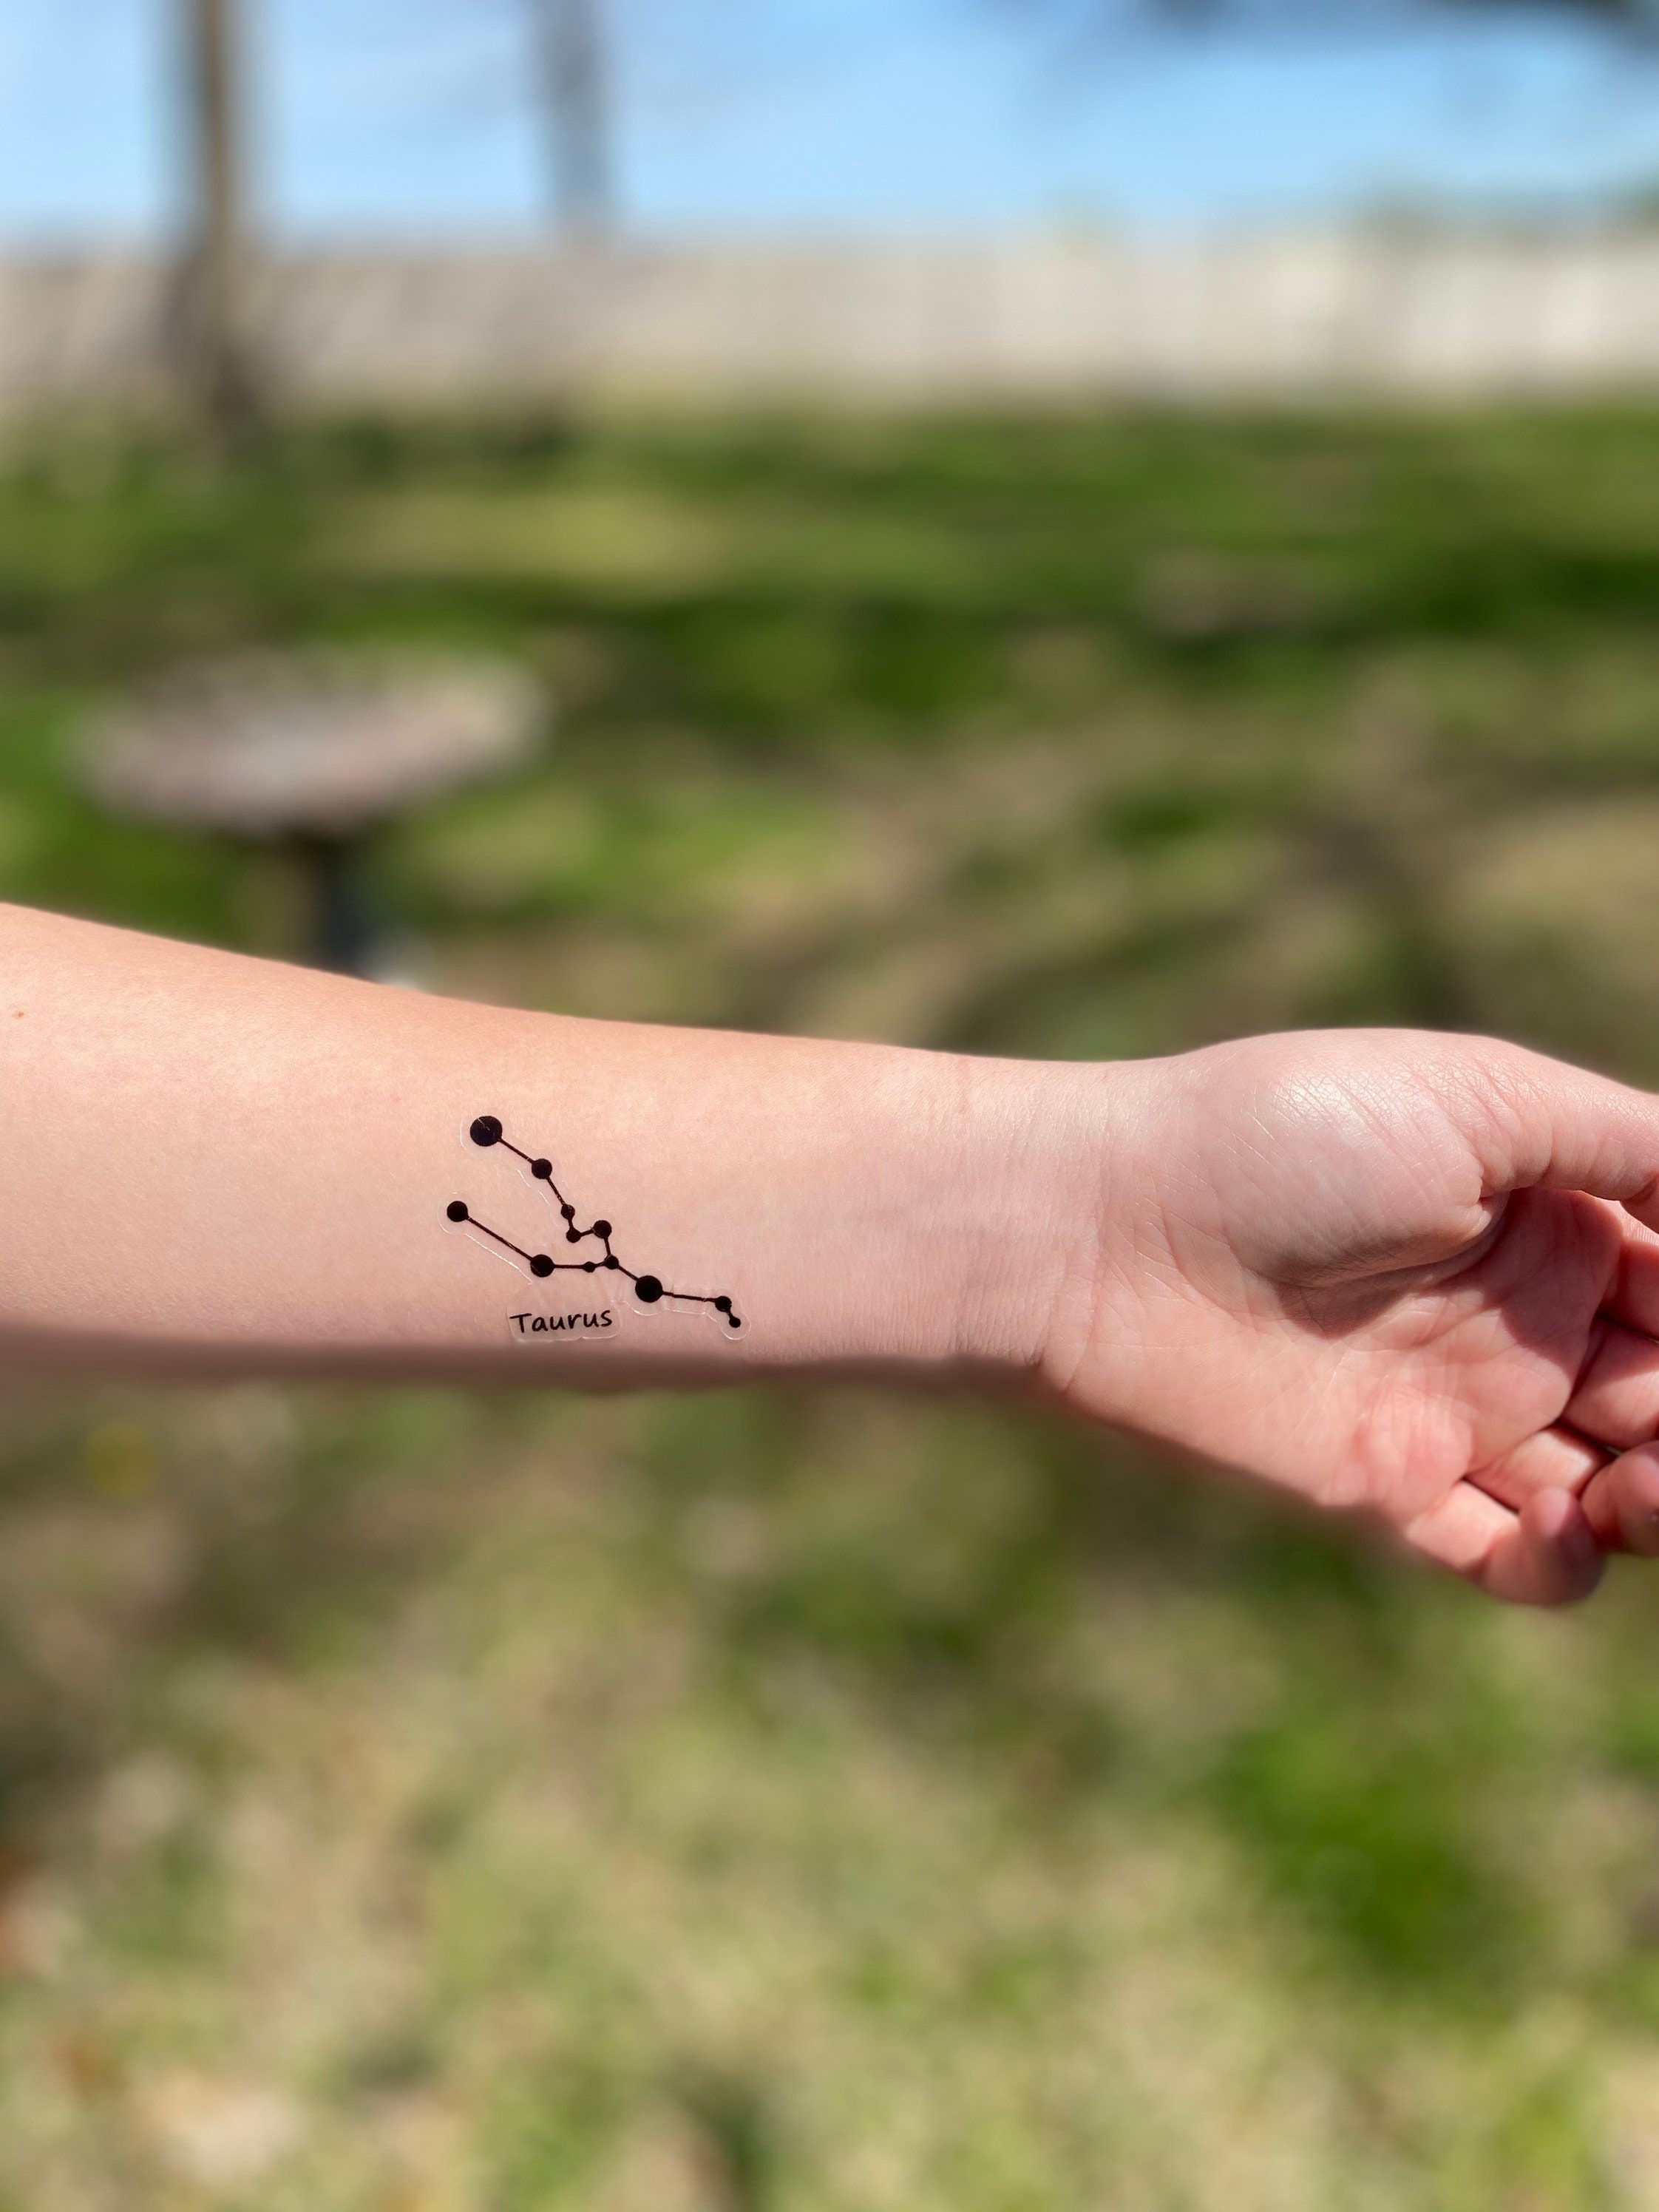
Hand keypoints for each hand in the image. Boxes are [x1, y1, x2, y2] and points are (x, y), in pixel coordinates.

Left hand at [1053, 1029, 1658, 1604]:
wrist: (1106, 1236)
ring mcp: (1458, 1408)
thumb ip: (1631, 1146)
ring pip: (1623, 1484)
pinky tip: (1564, 1521)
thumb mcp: (1479, 1101)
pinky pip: (1518, 1560)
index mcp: (1549, 1211)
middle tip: (1657, 1410)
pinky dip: (1567, 1561)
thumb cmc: (1286, 1139)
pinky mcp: (1391, 1491)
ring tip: (1636, 1481)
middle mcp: (1518, 1314)